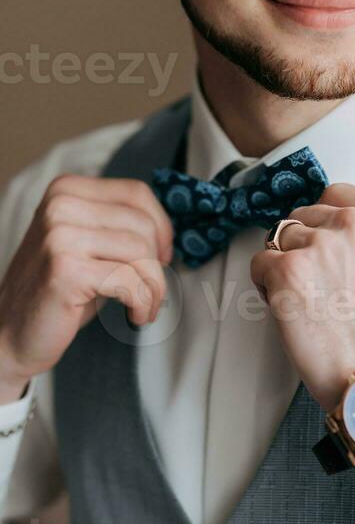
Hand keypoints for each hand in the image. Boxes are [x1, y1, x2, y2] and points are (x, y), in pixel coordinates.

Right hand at [0, 175, 172, 402]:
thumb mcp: (90, 244)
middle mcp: (60, 205)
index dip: (161, 226)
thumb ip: (120, 225)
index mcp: (66, 189)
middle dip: (158, 263)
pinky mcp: (66, 269)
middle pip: (143, 224)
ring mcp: (60, 235)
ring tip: (143, 306)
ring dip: (153, 287)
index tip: (162, 256)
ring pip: (141, 251)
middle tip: (152, 291)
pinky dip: (143, 302)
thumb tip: (169, 231)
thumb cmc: (61, 290)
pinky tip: (136, 315)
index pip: (137, 192)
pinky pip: (129, 281)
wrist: (11, 334)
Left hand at [250, 183, 354, 412]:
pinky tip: (292, 310)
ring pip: (279, 237)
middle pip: (304, 214)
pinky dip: (267, 286)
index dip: (325, 223)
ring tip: (310, 300)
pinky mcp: (287, 268)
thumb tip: (319, 221)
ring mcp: (319, 243)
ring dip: (284, 264)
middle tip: (323, 286)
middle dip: (304, 245)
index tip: (331, 248)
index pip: (335, 193)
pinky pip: (260, 262)